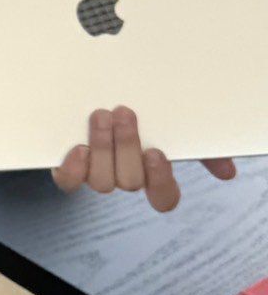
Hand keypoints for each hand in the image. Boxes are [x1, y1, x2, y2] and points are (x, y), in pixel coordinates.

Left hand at [51, 106, 235, 211]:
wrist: (97, 97)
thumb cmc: (142, 116)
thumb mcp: (173, 125)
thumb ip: (201, 147)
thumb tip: (226, 171)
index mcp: (152, 174)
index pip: (164, 197)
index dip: (160, 180)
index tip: (155, 152)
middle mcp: (124, 178)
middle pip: (129, 182)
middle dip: (127, 147)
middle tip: (124, 112)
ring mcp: (96, 174)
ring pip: (102, 182)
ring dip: (102, 148)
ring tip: (100, 116)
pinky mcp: (70, 169)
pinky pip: (69, 182)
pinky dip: (73, 168)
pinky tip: (78, 148)